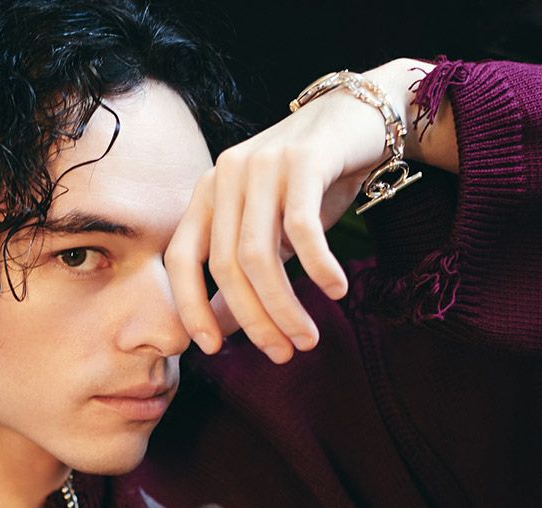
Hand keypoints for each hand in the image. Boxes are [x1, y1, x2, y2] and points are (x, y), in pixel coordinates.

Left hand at [164, 60, 422, 363]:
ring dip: (283, 307)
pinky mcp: (303, 159)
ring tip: (307, 338)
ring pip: (259, 255)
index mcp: (207, 193)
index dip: (190, 307)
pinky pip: (302, 228)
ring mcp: (262, 164)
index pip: (180, 258)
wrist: (362, 118)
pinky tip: (335, 291)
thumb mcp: (271, 235)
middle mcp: (226, 175)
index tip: (211, 349)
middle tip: (282, 354)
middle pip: (226, 266)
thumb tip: (219, 333)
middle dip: (253, 320)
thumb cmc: (311, 187)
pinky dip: (318, 267)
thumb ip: (242, 277)